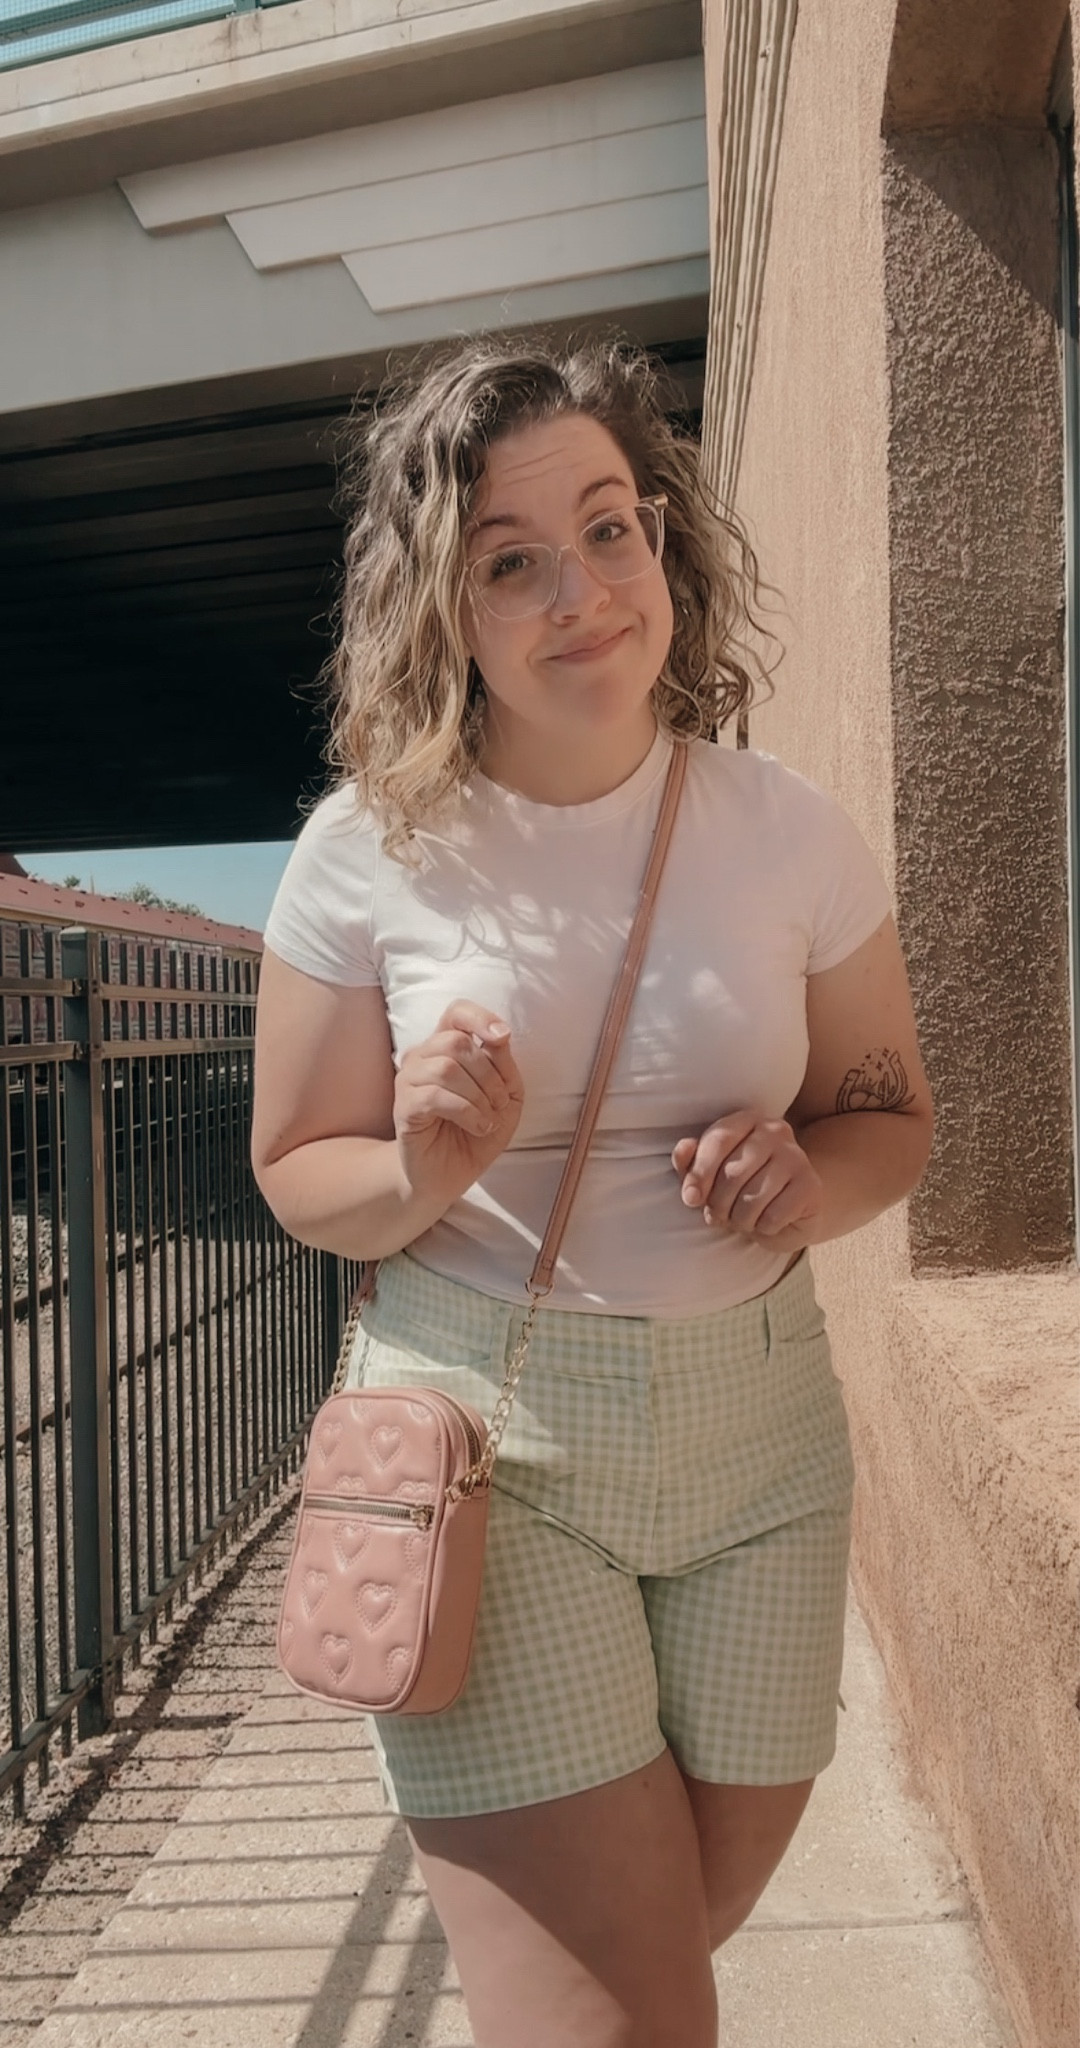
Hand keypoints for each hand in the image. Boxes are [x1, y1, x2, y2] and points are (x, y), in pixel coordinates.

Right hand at [394, 1001, 523, 1205]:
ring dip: (478, 1096)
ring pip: (446, 1067)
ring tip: (487, 1118)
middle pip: (456, 1041)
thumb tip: (499, 1037)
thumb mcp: (506, 1098)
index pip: (456, 1012)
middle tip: (499, 1103)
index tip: (502, 1038)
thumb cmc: (475, 1131)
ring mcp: (409, 1080)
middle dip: (488, 1073)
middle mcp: (423, 1056)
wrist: (449, 1175)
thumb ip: (504, 1066)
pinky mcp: (403, 1107)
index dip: (480, 1017)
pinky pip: (435, 1096)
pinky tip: (476, 1126)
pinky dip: (466, 1112)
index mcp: (447, 1047)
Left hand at [671, 1111, 822, 1248]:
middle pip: (733, 1173)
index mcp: (747, 1120)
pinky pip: (774, 1216)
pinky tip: (767, 1222)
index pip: (718, 1140)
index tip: (690, 1199)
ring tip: (743, 1219)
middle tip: (720, 1215)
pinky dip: (763, 1228)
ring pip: (752, 1198)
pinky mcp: (811, 1185)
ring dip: (740, 1220)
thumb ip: (691, 1162)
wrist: (788, 1210)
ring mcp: (797, 1157)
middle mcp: (775, 1131)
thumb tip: (683, 1150)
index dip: (699, 1173)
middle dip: (718, 1204)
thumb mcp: (710, 1175)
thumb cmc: (741, 1189)